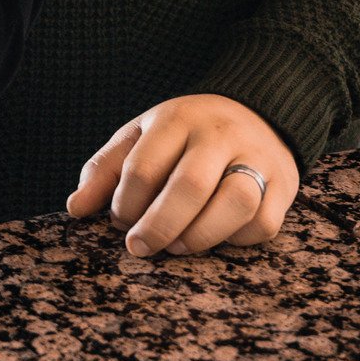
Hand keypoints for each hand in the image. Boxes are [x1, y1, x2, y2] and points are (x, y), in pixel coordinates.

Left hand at [66, 94, 298, 257]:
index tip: (119, 221)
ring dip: (200, 235)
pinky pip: (262, 223)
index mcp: (177, 118)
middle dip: (158, 226)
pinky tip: (216, 237)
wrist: (257, 112)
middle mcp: (219, 134)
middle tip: (138, 248)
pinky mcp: (284, 186)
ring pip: (235, 203)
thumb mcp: (142, 136)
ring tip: (178, 247)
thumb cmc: (186, 135)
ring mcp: (257, 158)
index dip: (125, 204)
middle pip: (189, 186)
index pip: (143, 166)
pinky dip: (236, 240)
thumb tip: (75, 209)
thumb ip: (105, 170)